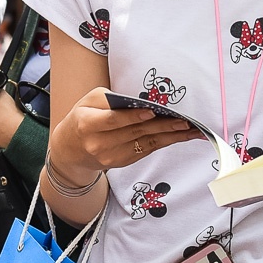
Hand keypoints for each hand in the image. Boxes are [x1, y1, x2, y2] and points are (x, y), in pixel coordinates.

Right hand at [53, 88, 200, 182]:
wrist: (71, 149)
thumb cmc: (82, 117)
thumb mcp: (88, 102)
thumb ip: (110, 100)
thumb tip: (140, 103)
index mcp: (87, 124)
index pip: (113, 121)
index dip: (133, 117)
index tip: (152, 111)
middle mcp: (99, 144)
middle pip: (134, 133)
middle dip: (162, 126)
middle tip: (184, 121)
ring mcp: (112, 157)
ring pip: (146, 144)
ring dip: (171, 136)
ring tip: (192, 130)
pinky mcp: (123, 162)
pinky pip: (147, 150)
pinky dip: (165, 141)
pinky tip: (181, 135)